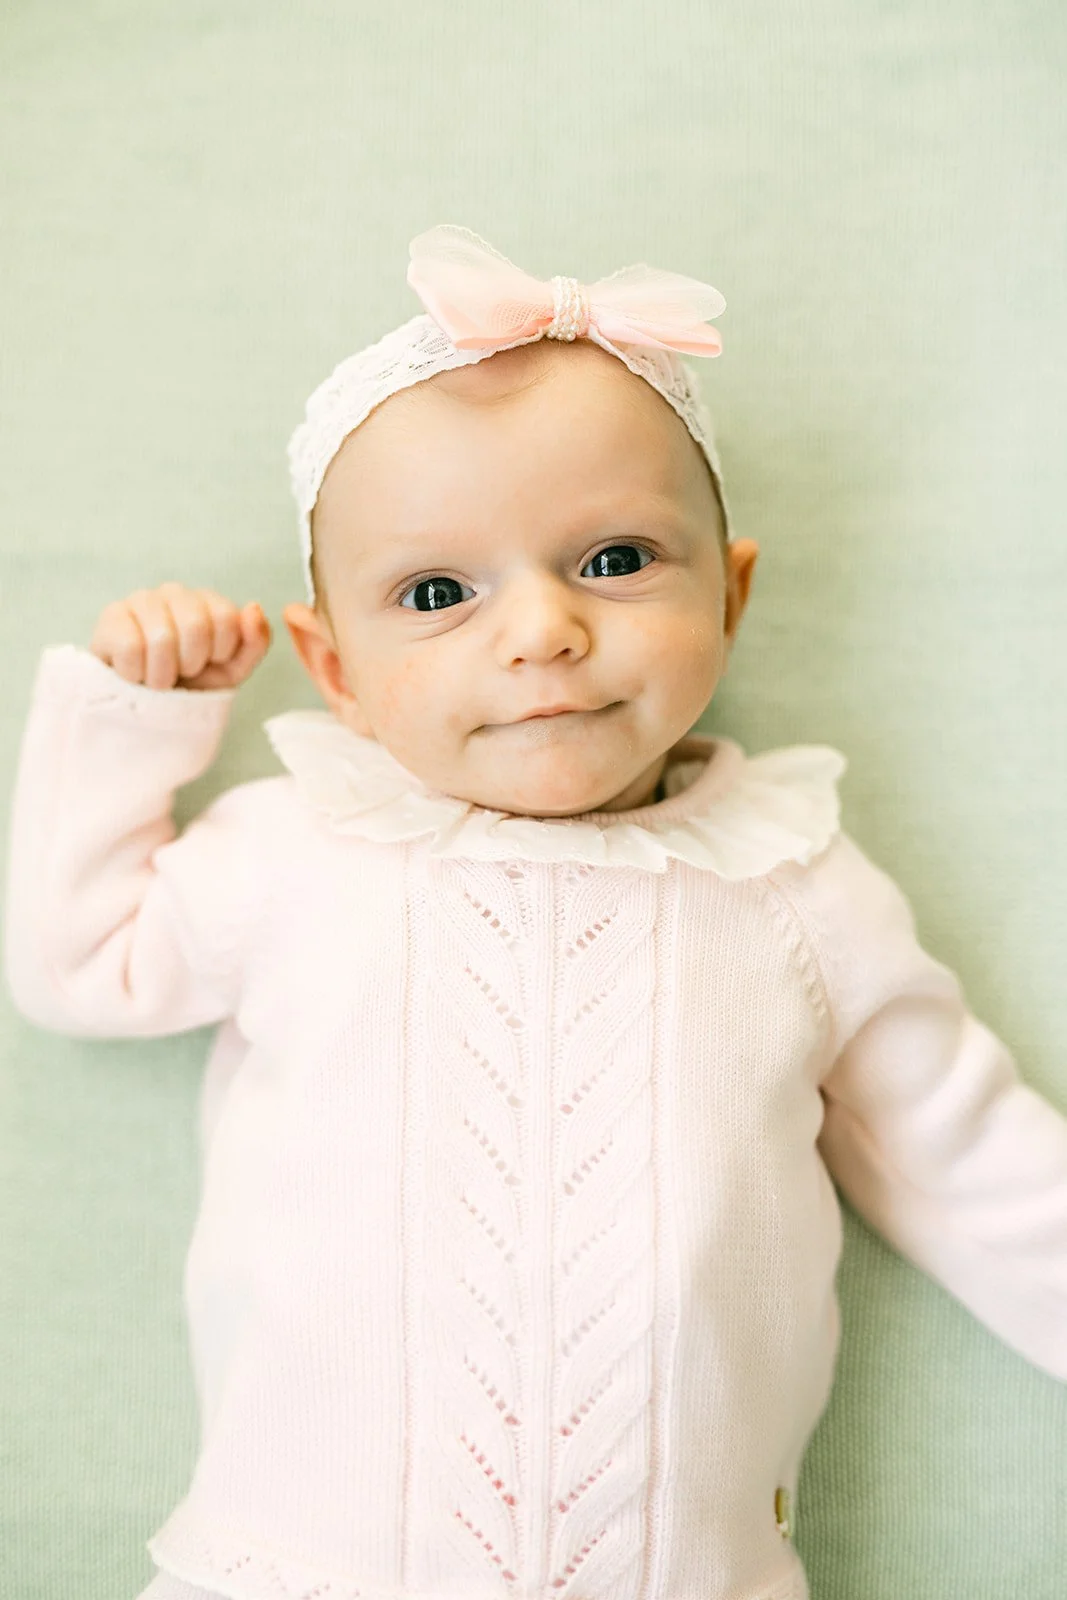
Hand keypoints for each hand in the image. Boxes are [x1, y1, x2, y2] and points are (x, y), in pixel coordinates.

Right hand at [89, 582, 271, 690]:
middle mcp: (174, 592)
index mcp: (207, 600)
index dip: (220, 652)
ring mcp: (141, 600)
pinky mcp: (111, 617)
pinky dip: (136, 673)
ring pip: (161, 638)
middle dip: (191, 663)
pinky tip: (134, 673)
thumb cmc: (194, 682)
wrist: (147, 706)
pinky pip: (130, 647)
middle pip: (194, 625)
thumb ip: (254, 641)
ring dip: (163, 674)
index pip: (226, 617)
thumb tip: (254, 607)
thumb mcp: (233, 669)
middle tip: (181, 672)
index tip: (209, 662)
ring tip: (158, 677)